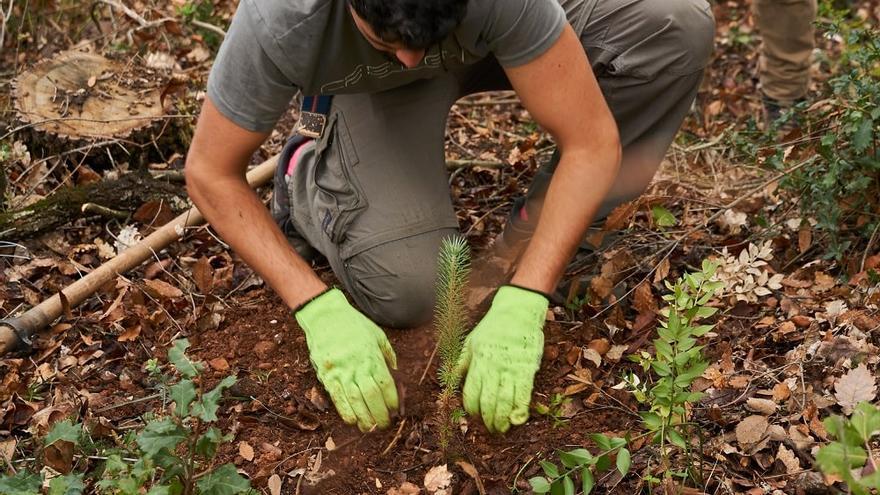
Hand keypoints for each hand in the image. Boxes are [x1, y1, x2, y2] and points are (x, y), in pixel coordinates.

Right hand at [295, 288, 398, 430]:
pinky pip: (337, 398)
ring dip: (364, 418)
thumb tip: (396, 371)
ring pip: (354, 400)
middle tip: (384, 425)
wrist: (326, 316)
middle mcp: (357, 366)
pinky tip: (352, 420)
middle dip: (379, 414)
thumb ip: (387, 353)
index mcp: (372, 356)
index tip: (395, 410)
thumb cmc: (353, 324)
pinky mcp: (327, 375)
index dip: (392, 401)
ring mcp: (341, 371)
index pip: (385, 384)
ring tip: (369, 428)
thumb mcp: (377, 334)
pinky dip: (345, 411)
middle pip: (372, 396)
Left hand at [457, 285, 548, 432]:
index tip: (473, 416)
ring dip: (502, 419)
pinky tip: (518, 419)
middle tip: (489, 429)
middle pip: (488, 401)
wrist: (518, 311)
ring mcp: (512, 369)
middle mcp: (493, 368)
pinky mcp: (528, 369)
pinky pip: (524, 394)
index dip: (471, 409)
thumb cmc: (492, 326)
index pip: (471, 393)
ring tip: (501, 429)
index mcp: (478, 361)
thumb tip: (449, 381)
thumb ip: (461, 363)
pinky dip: (521, 410)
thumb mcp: (470, 341)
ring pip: (506, 401)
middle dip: (487, 420)